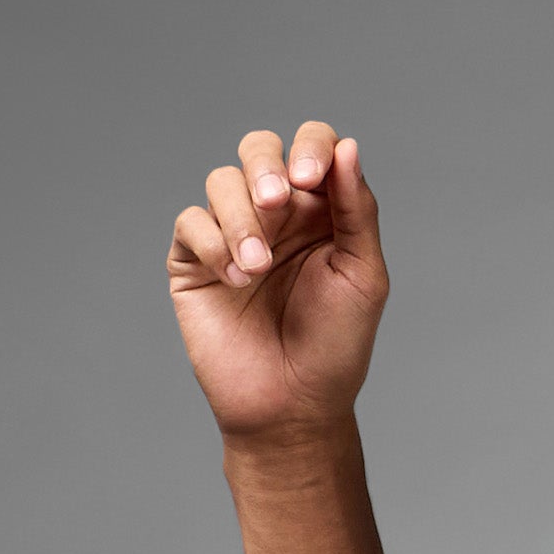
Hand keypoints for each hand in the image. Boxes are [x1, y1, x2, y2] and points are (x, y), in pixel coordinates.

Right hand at [166, 119, 387, 439]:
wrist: (292, 407)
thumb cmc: (336, 346)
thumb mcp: (363, 276)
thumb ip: (357, 210)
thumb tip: (348, 146)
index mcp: (321, 209)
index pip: (312, 147)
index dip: (310, 147)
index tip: (310, 179)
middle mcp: (275, 214)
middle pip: (259, 149)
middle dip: (264, 165)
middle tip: (276, 202)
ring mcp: (232, 234)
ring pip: (222, 182)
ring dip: (240, 217)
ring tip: (257, 267)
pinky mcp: (194, 262)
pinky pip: (190, 222)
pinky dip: (211, 241)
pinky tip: (236, 279)